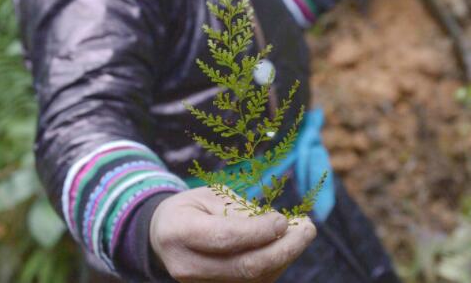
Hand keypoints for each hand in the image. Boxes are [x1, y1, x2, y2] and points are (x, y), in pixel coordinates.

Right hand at [149, 187, 316, 281]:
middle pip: (245, 266)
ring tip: (303, 232)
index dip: (259, 231)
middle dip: (284, 248)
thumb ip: (240, 211)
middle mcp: (188, 266)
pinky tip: (287, 246)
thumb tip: (281, 225)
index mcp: (180, 232)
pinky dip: (276, 266)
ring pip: (254, 279)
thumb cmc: (190, 209)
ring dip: (285, 257)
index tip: (284, 219)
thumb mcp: (209, 196)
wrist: (162, 237)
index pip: (226, 238)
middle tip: (308, 228)